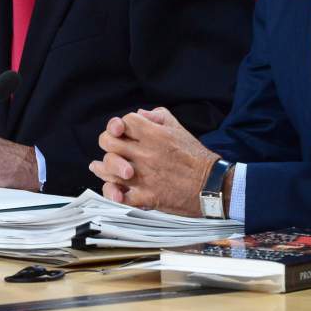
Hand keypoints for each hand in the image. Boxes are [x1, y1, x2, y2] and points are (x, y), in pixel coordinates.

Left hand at [89, 107, 217, 216]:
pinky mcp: (147, 196)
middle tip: (110, 148)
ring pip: (109, 168)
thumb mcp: (179, 128)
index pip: (124, 121)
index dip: (119, 125)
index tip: (119, 130)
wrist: (212, 185)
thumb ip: (158, 116)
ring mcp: (144, 175)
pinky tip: (113, 190)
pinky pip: (120, 196)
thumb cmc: (196, 157)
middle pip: (109, 142)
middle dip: (107, 143)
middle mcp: (145, 153)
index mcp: (154, 134)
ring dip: (103, 168)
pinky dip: (114, 193)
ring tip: (98, 167)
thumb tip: (140, 114)